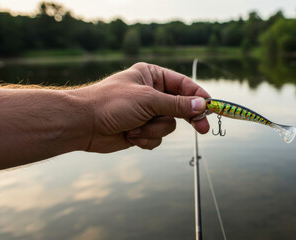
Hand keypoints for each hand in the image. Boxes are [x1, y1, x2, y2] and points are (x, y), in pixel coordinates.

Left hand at [73, 62, 209, 152]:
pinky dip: (146, 139)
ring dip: (154, 130)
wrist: (83, 125)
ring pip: (169, 125)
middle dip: (187, 118)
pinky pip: (157, 138)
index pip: (184, 85)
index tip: (212, 108)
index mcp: (152, 76)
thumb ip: (177, 104)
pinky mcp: (141, 130)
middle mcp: (151, 93)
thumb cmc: (112, 103)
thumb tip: (202, 105)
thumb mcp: (148, 100)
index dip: (199, 97)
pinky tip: (130, 136)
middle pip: (181, 107)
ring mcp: (146, 113)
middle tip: (203, 129)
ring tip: (136, 128)